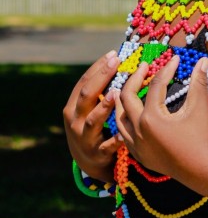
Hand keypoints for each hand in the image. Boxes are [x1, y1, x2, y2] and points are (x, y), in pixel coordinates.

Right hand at [63, 50, 122, 180]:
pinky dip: (114, 140)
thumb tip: (119, 63)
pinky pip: (106, 146)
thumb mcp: (89, 110)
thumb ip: (100, 92)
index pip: (84, 82)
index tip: (113, 54)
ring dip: (104, 107)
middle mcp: (75, 120)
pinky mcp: (96, 154)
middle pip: (87, 95)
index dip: (98, 67)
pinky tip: (123, 133)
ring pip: (92, 120)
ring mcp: (84, 137)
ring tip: (116, 94)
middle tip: (117, 63)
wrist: (88, 163)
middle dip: (101, 77)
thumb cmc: (93, 128)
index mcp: (73, 106)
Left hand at [117, 55, 207, 190]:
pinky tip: (131, 115)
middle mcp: (138, 130)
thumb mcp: (199, 108)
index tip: (174, 59)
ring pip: (119, 117)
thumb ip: (198, 83)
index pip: (156, 85)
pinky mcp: (139, 154)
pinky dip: (125, 121)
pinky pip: (124, 134)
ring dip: (123, 100)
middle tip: (144, 67)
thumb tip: (202, 60)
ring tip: (129, 88)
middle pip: (128, 97)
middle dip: (135, 78)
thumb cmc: (201, 139)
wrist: (202, 171)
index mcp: (152, 117)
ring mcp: (136, 144)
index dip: (166, 69)